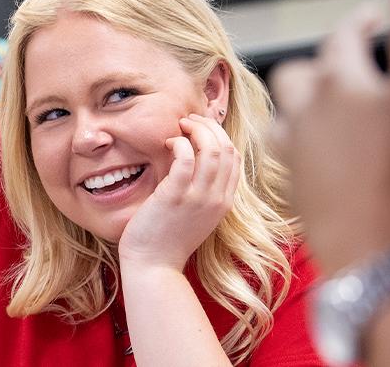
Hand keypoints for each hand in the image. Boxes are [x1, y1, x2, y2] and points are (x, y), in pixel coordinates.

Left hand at [117, 115, 240, 271]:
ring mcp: (198, 197)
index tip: (201, 130)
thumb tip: (195, 160)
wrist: (154, 267)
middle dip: (209, 127)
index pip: (235, 158)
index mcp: (224, 202)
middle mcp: (217, 198)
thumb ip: (203, 191)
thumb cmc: (168, 240)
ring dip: (196, 130)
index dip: (220, 136)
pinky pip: (186, 157)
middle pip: (227, 148)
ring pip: (212, 149)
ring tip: (180, 127)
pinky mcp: (176, 196)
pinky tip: (169, 143)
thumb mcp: (196, 215)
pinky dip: (180, 143)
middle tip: (188, 121)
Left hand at [271, 0, 389, 271]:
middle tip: (352, 67)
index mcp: (339, 81)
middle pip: (303, 72)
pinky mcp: (291, 189)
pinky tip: (323, 158)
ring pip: (288, 113)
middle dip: (326, 63)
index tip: (373, 18)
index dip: (360, 23)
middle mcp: (307, 111)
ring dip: (307, 105)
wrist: (376, 250)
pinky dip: (304, 145)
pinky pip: (288, 154)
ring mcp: (295, 153)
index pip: (344, 35)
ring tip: (329, 110)